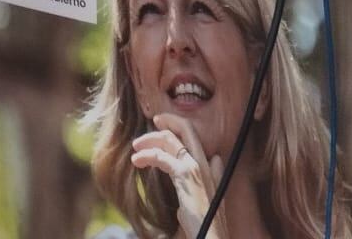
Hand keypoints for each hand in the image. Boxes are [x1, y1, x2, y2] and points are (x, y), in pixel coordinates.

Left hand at [131, 114, 219, 238]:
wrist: (211, 233)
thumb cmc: (207, 220)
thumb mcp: (211, 193)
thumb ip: (212, 175)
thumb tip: (216, 160)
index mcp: (209, 165)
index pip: (194, 135)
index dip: (178, 126)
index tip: (161, 126)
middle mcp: (205, 161)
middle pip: (186, 130)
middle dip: (167, 123)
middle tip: (149, 126)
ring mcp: (196, 167)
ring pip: (172, 140)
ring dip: (151, 140)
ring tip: (136, 148)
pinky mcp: (186, 175)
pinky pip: (164, 157)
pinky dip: (149, 155)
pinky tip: (138, 160)